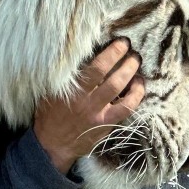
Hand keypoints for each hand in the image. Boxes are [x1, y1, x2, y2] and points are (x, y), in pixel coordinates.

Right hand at [33, 39, 144, 172]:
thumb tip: (77, 53)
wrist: (52, 145)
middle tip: (133, 51)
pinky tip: (139, 86)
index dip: (112, 53)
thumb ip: (62, 75)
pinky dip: (135, 96)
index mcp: (72, 91)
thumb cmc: (49, 114)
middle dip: (126, 62)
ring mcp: (99, 115)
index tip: (121, 43)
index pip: (97, 68)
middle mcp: (87, 103)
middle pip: (113, 80)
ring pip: (122, 94)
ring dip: (133, 77)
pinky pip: (126, 110)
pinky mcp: (106, 126)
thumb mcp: (49, 91)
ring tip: (136, 64)